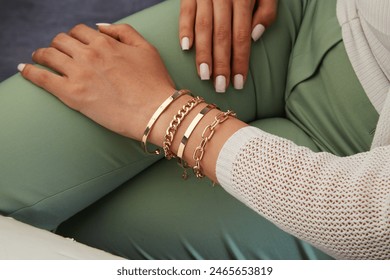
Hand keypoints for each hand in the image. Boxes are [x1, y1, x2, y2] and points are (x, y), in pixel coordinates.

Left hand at [18, 24, 175, 140]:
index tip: (74, 45)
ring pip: (48, 55)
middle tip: (58, 54)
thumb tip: (100, 26)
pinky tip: (24, 69)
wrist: (156, 112)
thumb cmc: (155, 83)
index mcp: (106, 43)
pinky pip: (41, 78)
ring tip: (38, 59)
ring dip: (41, 55)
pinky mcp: (72, 94)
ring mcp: (79, 73)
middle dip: (58, 45)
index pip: (79, 31)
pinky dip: (29, 71)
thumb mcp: (147, 48)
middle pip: (61, 40)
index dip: (75, 37)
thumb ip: (124, 32)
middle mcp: (89, 54)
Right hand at [179, 0, 277, 91]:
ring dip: (203, 54)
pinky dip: (184, 29)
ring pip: (203, 27)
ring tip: (204, 76)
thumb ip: (266, 10)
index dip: (240, 61)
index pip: (241, 36)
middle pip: (221, 36)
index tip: (238, 83)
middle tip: (220, 87)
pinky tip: (186, 48)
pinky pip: (185, 11)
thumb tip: (254, 37)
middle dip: (221, 64)